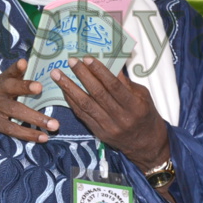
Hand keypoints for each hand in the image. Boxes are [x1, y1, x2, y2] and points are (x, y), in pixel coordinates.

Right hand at [0, 59, 58, 150]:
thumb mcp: (0, 81)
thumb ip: (15, 73)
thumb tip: (27, 61)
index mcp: (2, 81)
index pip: (9, 72)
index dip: (16, 68)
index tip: (23, 63)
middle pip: (12, 90)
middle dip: (26, 88)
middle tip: (41, 87)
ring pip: (16, 112)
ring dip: (36, 119)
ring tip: (54, 125)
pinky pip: (13, 129)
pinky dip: (28, 134)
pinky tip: (43, 137)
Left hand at [50, 57, 168, 171]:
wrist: (145, 144)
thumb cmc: (145, 115)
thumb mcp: (143, 96)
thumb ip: (125, 82)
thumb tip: (109, 62)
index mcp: (134, 105)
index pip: (114, 86)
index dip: (100, 71)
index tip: (87, 58)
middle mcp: (121, 117)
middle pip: (98, 94)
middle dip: (82, 75)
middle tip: (71, 61)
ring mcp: (108, 126)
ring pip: (85, 105)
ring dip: (69, 88)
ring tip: (57, 75)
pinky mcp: (98, 132)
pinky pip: (82, 115)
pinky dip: (71, 101)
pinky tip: (64, 89)